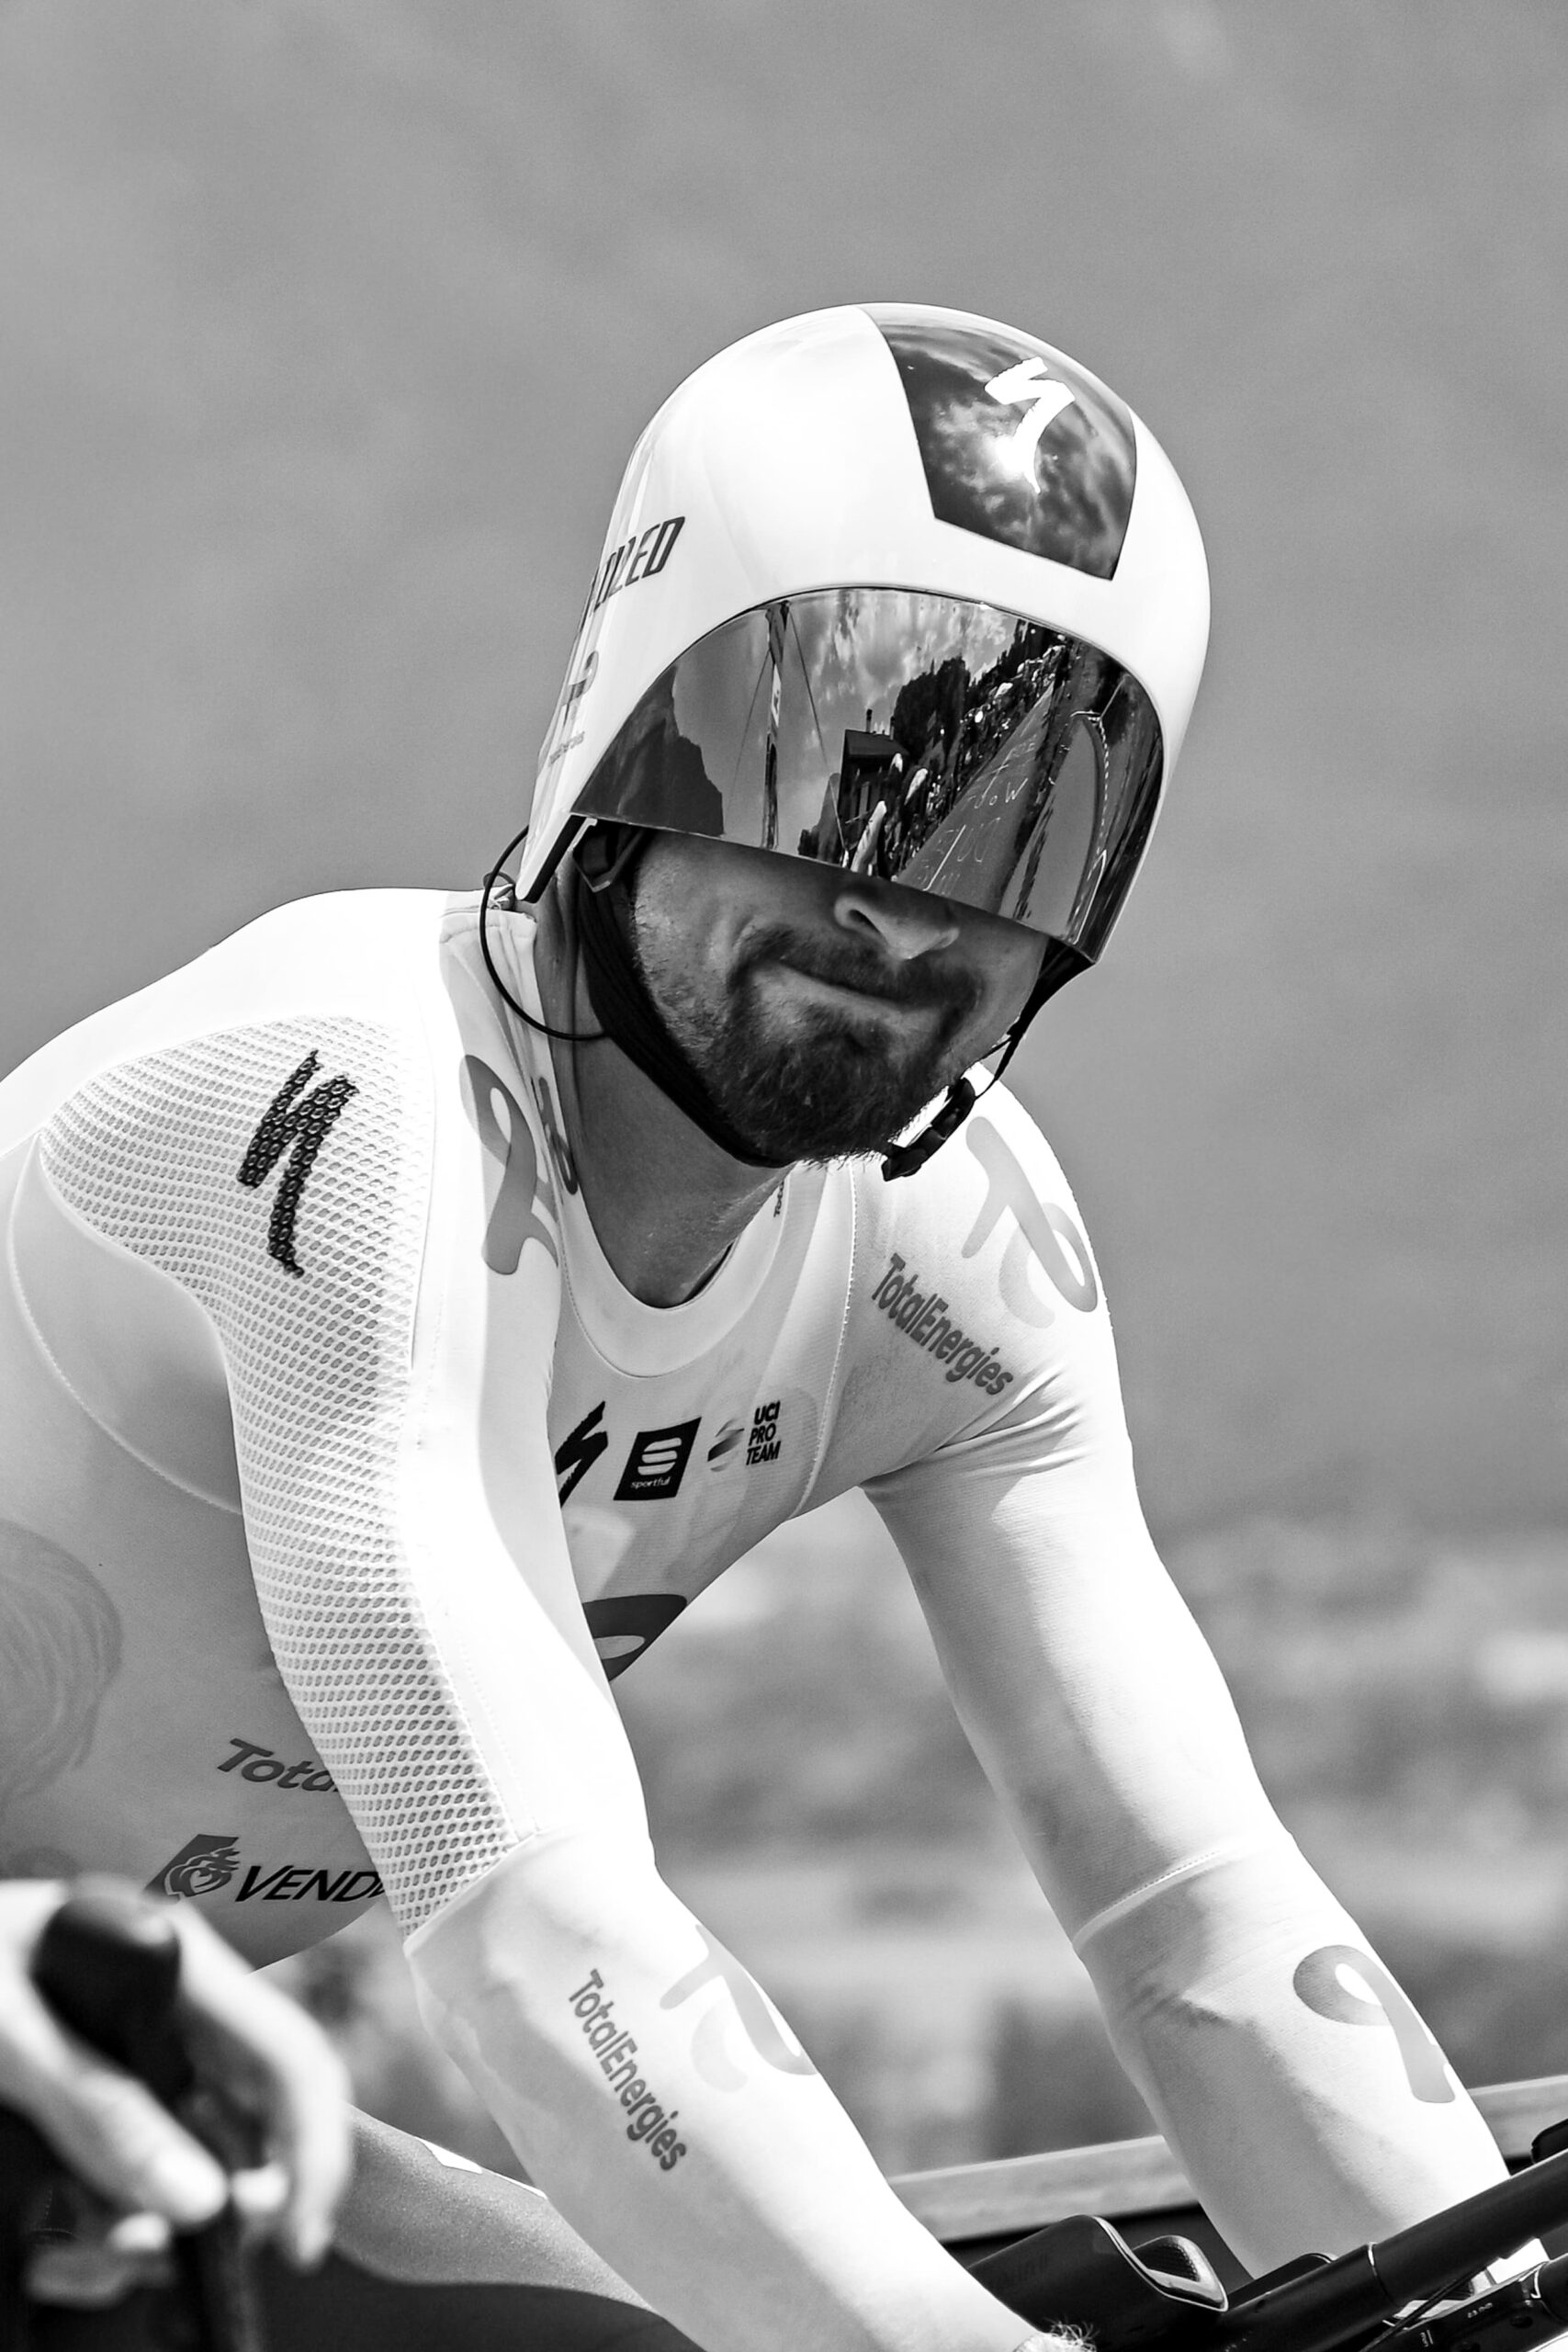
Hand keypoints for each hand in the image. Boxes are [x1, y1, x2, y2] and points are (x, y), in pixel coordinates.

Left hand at [0, 1880, 351, 2303]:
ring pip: (189, 2176)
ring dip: (138, 2236)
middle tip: (148, 2252)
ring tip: (66, 2256)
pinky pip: (132, 2188)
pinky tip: (49, 2246)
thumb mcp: (10, 2027)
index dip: (315, 2149)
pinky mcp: (105, 2101)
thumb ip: (97, 2107)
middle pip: (254, 2127)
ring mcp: (143, 2063)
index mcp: (180, 1967)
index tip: (296, 2240)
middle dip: (217, 2213)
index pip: (291, 2056)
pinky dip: (95, 2238)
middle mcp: (178, 2017)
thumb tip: (197, 2202)